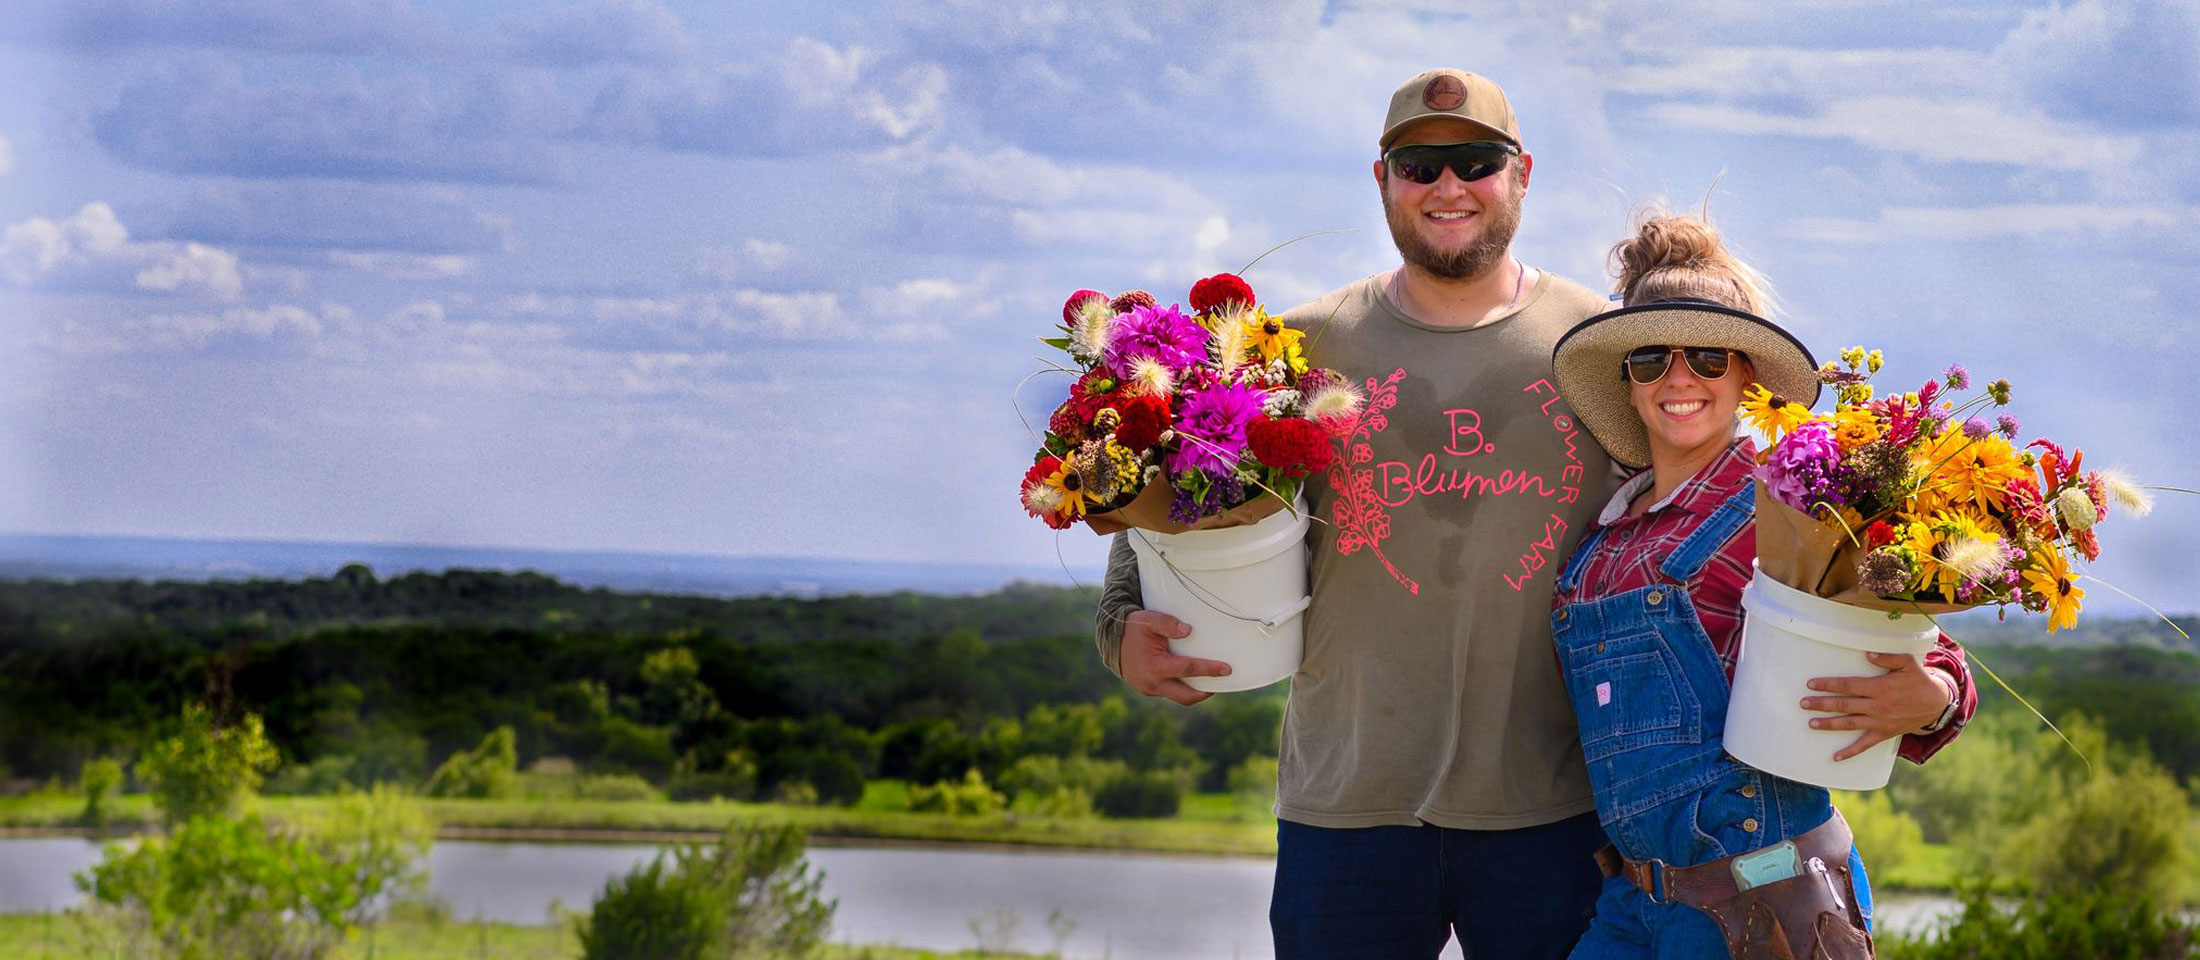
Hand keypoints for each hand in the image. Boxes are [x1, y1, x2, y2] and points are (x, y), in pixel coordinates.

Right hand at [1119, 609, 1229, 705]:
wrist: (1111, 642)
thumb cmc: (1132, 629)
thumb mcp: (1148, 620)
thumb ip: (1167, 623)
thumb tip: (1188, 631)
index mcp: (1155, 666)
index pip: (1188, 669)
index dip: (1209, 670)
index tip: (1227, 669)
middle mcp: (1153, 683)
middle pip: (1186, 696)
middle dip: (1206, 692)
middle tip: (1221, 682)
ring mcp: (1150, 689)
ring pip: (1178, 697)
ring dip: (1194, 692)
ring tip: (1209, 681)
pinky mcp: (1148, 690)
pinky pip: (1170, 693)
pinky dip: (1182, 687)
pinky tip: (1191, 678)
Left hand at [1801, 652, 1954, 761]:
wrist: (1936, 704)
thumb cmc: (1919, 680)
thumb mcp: (1907, 663)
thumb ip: (1887, 658)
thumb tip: (1867, 654)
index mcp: (1879, 688)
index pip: (1848, 686)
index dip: (1828, 685)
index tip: (1811, 685)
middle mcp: (1877, 706)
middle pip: (1844, 705)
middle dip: (1821, 704)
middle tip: (1803, 703)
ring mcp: (1879, 722)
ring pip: (1849, 724)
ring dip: (1829, 724)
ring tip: (1811, 723)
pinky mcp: (1884, 733)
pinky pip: (1865, 745)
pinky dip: (1850, 752)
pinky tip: (1835, 757)